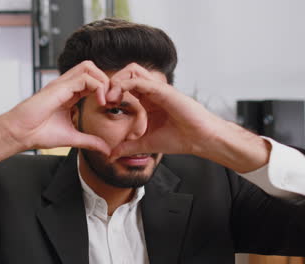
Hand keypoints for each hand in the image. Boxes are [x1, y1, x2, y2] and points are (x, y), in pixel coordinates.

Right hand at [2, 61, 110, 154]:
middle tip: (112, 100)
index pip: (92, 81)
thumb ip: (90, 141)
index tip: (111, 106)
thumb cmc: (39, 133)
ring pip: (89, 67)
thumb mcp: (72, 138)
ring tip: (107, 100)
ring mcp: (62, 84)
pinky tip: (100, 102)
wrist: (20, 134)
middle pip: (92, 69)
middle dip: (107, 81)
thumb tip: (106, 150)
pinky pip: (84, 77)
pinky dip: (97, 86)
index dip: (106, 90)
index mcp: (69, 94)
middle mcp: (66, 86)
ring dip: (103, 81)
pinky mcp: (59, 87)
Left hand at [106, 63, 221, 158]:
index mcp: (148, 99)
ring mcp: (158, 89)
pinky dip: (125, 85)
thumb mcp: (146, 144)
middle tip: (104, 100)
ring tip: (110, 99)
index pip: (125, 85)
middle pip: (126, 73)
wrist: (199, 140)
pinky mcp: (163, 90)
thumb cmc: (179, 139)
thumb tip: (111, 155)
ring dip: (117, 81)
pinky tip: (118, 98)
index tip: (104, 107)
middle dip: (111, 83)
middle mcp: (152, 91)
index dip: (112, 92)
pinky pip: (140, 80)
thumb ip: (128, 147)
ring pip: (132, 71)